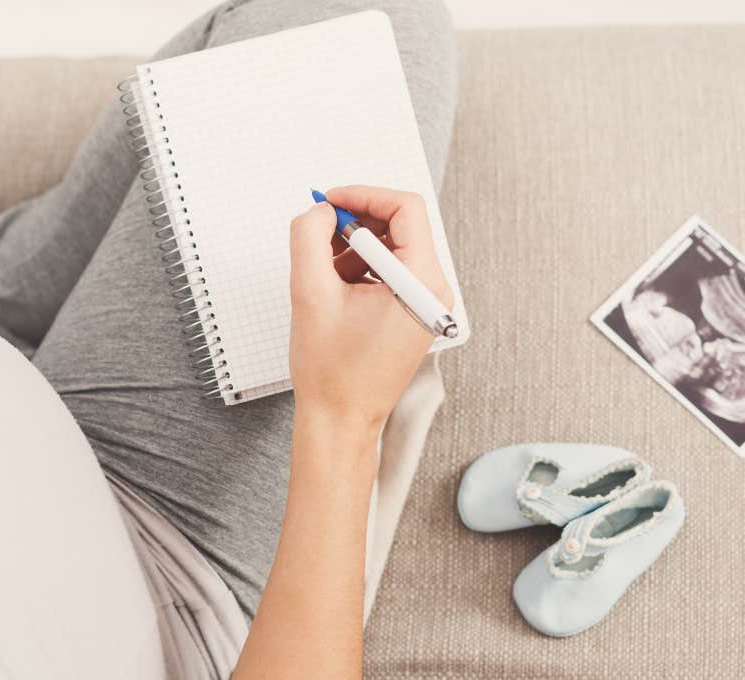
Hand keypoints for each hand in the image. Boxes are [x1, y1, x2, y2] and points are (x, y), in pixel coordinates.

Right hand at [288, 185, 453, 431]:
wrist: (340, 419)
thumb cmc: (332, 372)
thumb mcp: (309, 291)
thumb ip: (309, 236)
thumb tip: (320, 210)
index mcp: (422, 283)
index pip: (405, 209)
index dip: (363, 195)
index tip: (329, 203)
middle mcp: (435, 291)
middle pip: (401, 226)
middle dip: (356, 223)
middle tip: (320, 232)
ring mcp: (428, 303)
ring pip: (393, 248)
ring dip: (354, 248)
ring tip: (324, 273)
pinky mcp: (416, 313)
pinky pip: (391, 271)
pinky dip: (361, 268)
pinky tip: (336, 289)